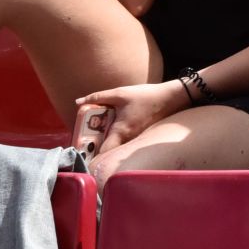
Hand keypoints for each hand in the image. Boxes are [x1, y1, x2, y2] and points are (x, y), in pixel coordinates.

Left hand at [75, 80, 189, 155]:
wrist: (170, 99)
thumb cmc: (145, 96)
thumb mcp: (120, 93)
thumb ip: (98, 97)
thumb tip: (78, 102)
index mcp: (120, 131)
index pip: (102, 153)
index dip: (90, 154)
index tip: (80, 149)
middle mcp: (127, 140)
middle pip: (107, 151)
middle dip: (95, 147)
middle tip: (84, 138)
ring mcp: (134, 140)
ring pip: (115, 146)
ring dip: (105, 141)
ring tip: (95, 132)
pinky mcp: (139, 136)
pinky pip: (123, 141)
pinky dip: (115, 137)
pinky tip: (111, 126)